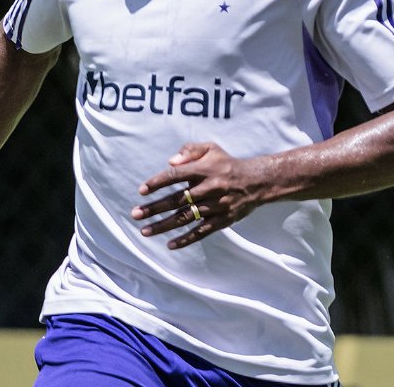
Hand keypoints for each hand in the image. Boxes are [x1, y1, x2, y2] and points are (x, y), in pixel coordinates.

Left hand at [132, 142, 264, 248]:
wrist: (258, 181)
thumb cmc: (226, 163)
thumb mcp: (210, 148)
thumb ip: (189, 151)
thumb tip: (170, 162)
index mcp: (205, 169)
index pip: (176, 176)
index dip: (158, 182)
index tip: (142, 191)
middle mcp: (210, 188)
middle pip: (178, 200)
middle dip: (155, 208)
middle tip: (135, 214)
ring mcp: (217, 206)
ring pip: (187, 218)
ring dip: (164, 225)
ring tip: (145, 231)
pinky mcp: (223, 220)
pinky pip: (202, 231)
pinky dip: (186, 239)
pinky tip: (170, 244)